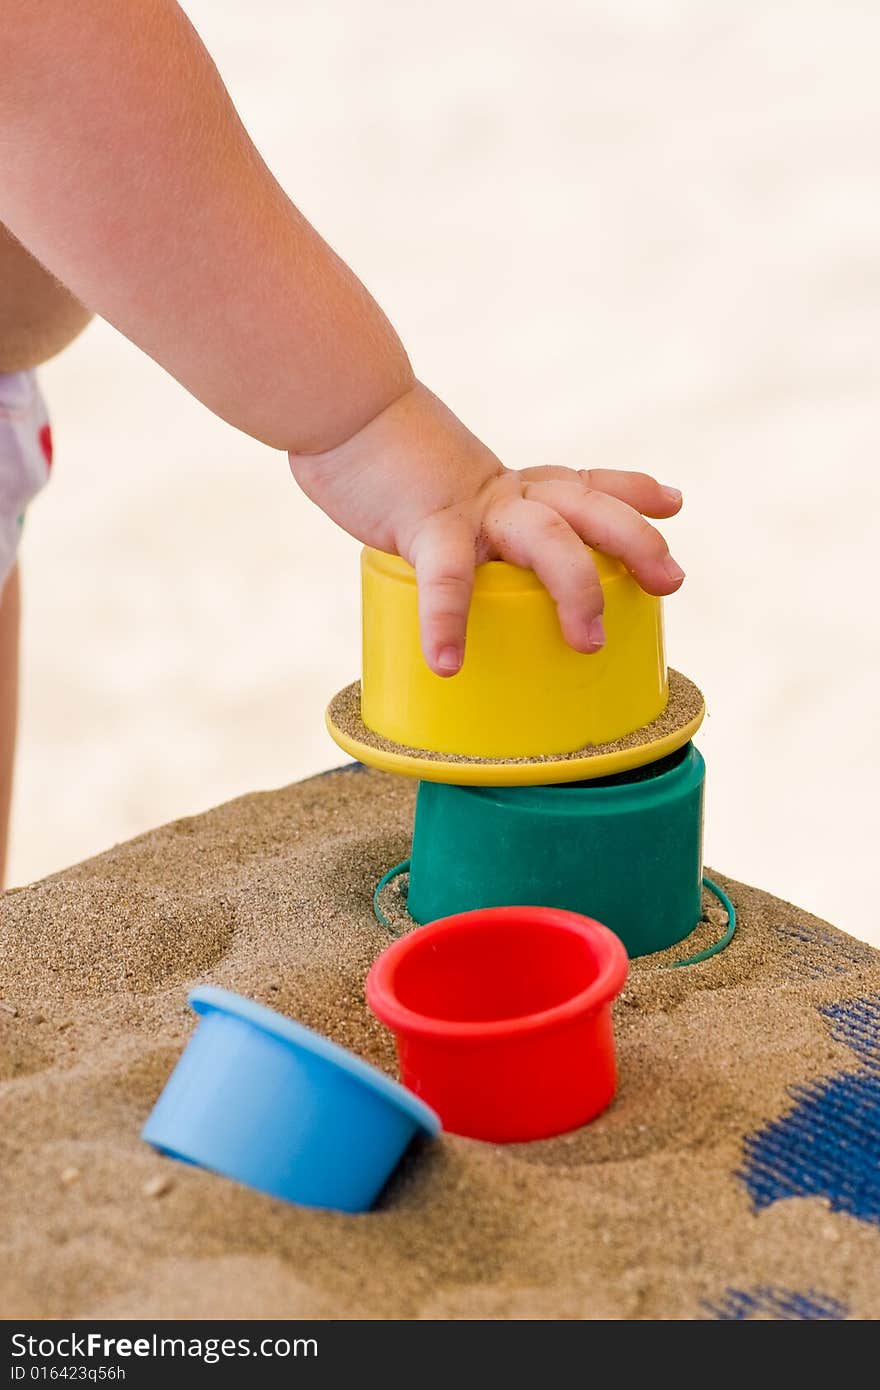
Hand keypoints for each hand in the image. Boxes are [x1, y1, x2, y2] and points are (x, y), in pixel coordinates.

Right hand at [290, 382, 684, 676]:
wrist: (340, 404)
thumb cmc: (387, 462)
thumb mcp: (446, 490)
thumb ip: (469, 523)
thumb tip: (474, 577)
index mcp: (514, 485)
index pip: (586, 483)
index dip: (632, 492)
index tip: (672, 503)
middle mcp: (507, 491)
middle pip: (588, 508)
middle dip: (635, 541)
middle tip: (670, 581)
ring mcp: (472, 507)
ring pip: (546, 538)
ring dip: (575, 587)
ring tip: (587, 643)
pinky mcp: (425, 523)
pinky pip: (447, 577)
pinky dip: (447, 620)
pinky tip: (447, 661)